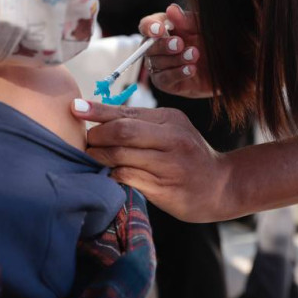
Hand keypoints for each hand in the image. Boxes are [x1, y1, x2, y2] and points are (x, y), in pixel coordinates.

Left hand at [72, 99, 234, 222]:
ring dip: (99, 157)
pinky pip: (127, 179)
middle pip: (123, 132)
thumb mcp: (172, 130)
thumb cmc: (188, 155)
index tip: (75, 107)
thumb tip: (99, 118)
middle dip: (96, 136)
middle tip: (86, 142)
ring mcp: (170, 166)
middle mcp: (172, 140)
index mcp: (171, 120)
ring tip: (91, 157)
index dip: (97, 110)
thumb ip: (142, 123)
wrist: (222, 186)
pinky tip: (108, 174)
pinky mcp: (165, 190)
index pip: (127, 112)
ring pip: (121, 157)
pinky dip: (111, 174)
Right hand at [139, 4, 213, 98]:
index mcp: (163, 29)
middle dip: (163, 45)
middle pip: (148, 46)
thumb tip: (171, 10)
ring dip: (175, 59)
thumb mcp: (202, 28)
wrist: (224, 66)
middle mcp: (157, 47)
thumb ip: (187, 20)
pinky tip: (191, 69)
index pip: (146, 26)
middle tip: (180, 44)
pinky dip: (177, 73)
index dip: (149, 27)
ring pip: (156, 63)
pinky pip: (165, 79)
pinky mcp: (166, 83)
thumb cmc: (210, 42)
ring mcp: (159, 66)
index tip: (160, 29)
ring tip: (194, 55)